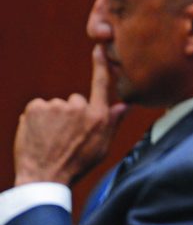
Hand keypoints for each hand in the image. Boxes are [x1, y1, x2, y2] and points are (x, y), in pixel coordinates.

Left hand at [13, 45, 128, 185]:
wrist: (44, 177)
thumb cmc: (76, 164)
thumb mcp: (102, 146)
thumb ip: (113, 122)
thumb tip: (125, 105)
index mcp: (98, 116)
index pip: (101, 83)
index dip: (101, 64)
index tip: (100, 47)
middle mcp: (79, 106)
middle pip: (76, 102)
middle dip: (71, 114)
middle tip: (66, 137)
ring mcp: (57, 106)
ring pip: (56, 107)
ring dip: (53, 119)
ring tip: (51, 140)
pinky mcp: (36, 107)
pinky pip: (38, 108)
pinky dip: (37, 119)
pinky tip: (39, 135)